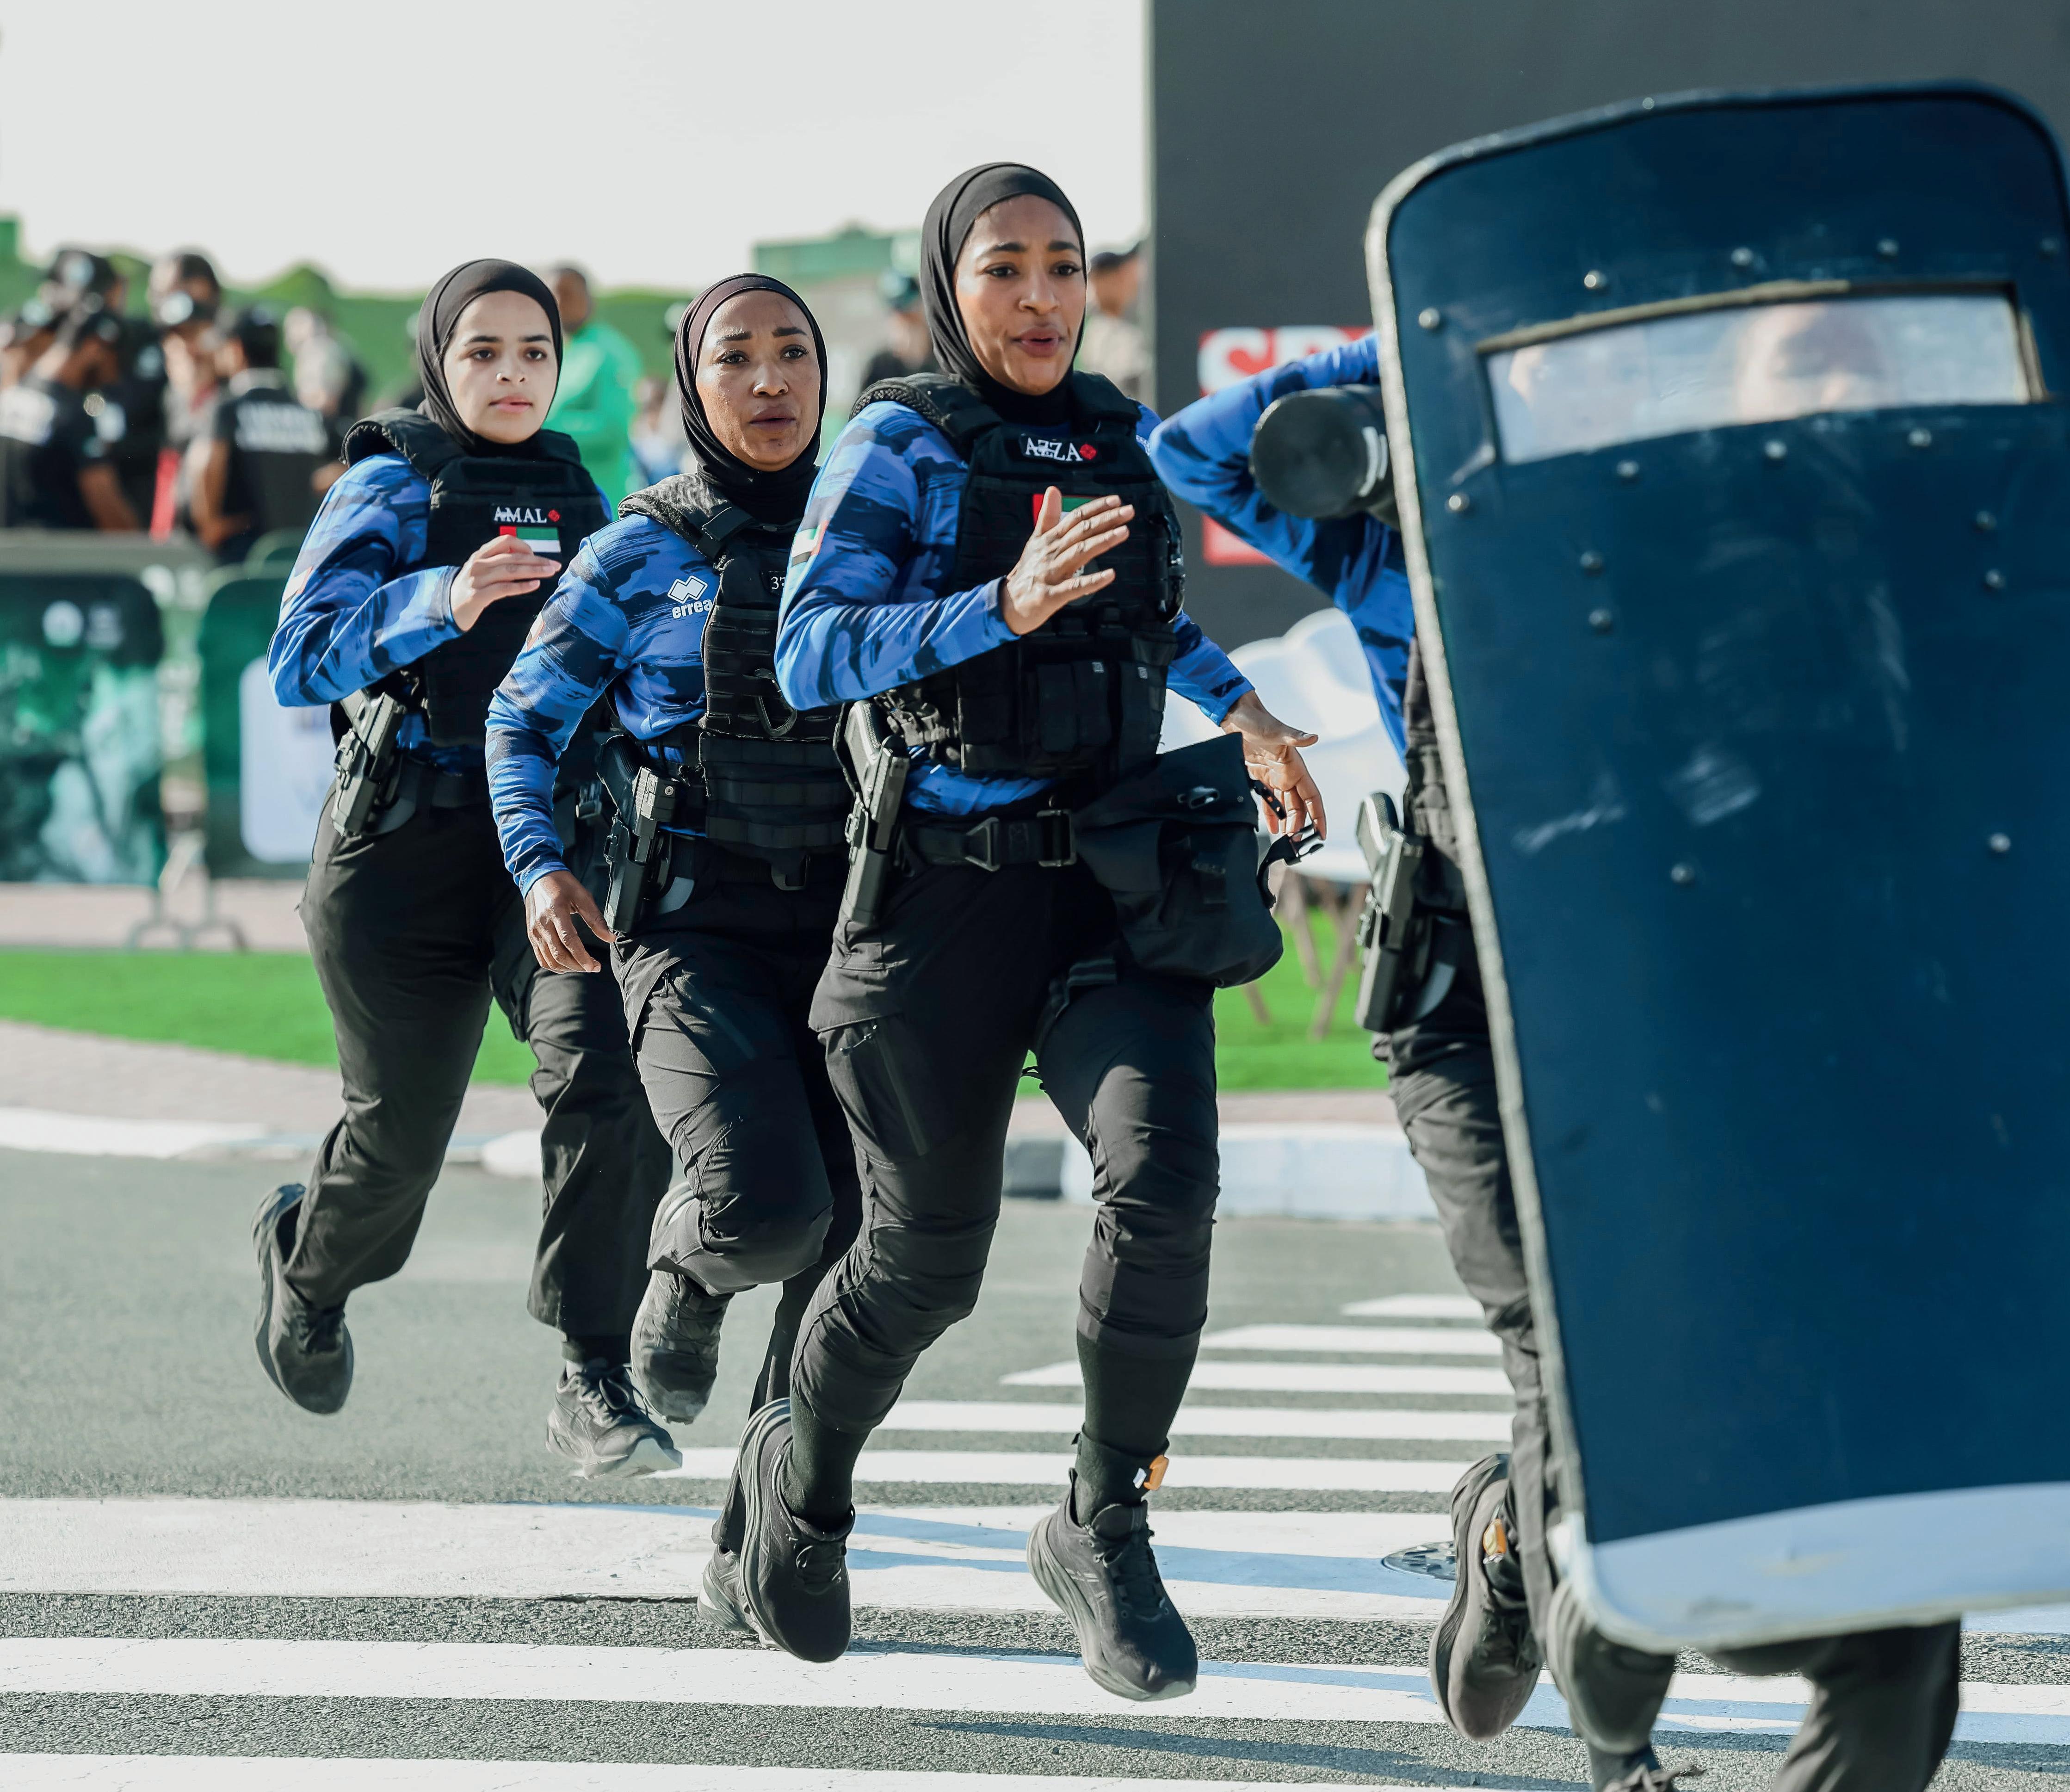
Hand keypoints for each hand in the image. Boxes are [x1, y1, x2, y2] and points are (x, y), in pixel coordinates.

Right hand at [452, 535, 560, 633]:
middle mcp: (479, 563)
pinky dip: (521, 586)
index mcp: (481, 554)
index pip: (506, 541)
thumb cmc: (471, 587)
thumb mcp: (481, 569)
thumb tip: (526, 557)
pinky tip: (535, 585)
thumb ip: (498, 561)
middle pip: (513, 557)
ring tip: (550, 572)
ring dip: (534, 571)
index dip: (525, 546)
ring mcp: (478, 579)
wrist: (447, 607)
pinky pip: (504, 588)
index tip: (538, 556)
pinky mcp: (478, 596)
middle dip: (537, 560)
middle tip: (555, 565)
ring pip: (511, 571)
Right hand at [525, 869, 614, 972]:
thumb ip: (596, 919)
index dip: (582, 957)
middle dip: (578, 965)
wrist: (537, 877)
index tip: (594, 966)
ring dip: (567, 968)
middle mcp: (542, 924)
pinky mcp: (531, 935)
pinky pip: (541, 957)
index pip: (569, 941)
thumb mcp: (582, 896)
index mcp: (556, 912)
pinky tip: (568, 965)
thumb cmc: (562, 884)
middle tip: (594, 967)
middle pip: (559, 954)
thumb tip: (610, 938)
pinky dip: (554, 965)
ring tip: (583, 966)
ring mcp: (534, 931)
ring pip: (549, 959)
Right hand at [1000, 487, 1133, 636]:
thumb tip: (1053, 489)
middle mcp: (1052, 552)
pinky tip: (1109, 574)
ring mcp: (1052, 573)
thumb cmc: (1027, 571)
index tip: (1116, 501)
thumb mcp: (1036, 540)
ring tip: (1123, 532)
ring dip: (1102, 542)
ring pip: (1079, 553)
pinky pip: (1074, 587)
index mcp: (1050, 539)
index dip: (1096, 508)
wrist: (1008, 603)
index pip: (1075, 518)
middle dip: (1106, 520)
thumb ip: (1047, 516)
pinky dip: (1092, 581)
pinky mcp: (1052, 595)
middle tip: (1128, 511)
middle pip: (1081, 532)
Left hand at [1222, 690, 1326, 838]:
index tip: (1321, 833)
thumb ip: (1294, 736)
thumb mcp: (1276, 730)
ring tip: (1285, 840)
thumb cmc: (1259, 720)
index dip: (1318, 815)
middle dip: (1299, 825)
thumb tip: (1312, 737)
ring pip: (1285, 805)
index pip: (1312, 796)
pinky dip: (1271, 814)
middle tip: (1295, 842)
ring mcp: (1274, 776)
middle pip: (1298, 806)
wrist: (1237, 716)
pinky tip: (1272, 828)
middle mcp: (1287, 774)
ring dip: (1286, 822)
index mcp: (1295, 767)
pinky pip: (1268, 800)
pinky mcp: (1260, 776)